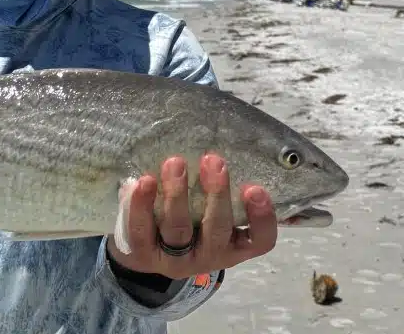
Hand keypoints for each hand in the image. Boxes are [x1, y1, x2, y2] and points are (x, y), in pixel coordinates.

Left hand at [106, 154, 276, 279]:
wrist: (142, 250)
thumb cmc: (188, 218)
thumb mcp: (210, 210)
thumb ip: (222, 187)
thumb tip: (243, 144)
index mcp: (233, 246)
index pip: (260, 240)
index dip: (262, 218)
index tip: (255, 188)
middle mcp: (208, 256)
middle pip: (217, 230)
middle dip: (217, 194)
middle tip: (214, 160)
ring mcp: (175, 259)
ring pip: (178, 229)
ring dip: (177, 194)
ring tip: (175, 162)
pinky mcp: (144, 255)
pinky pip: (141, 231)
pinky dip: (141, 205)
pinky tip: (143, 181)